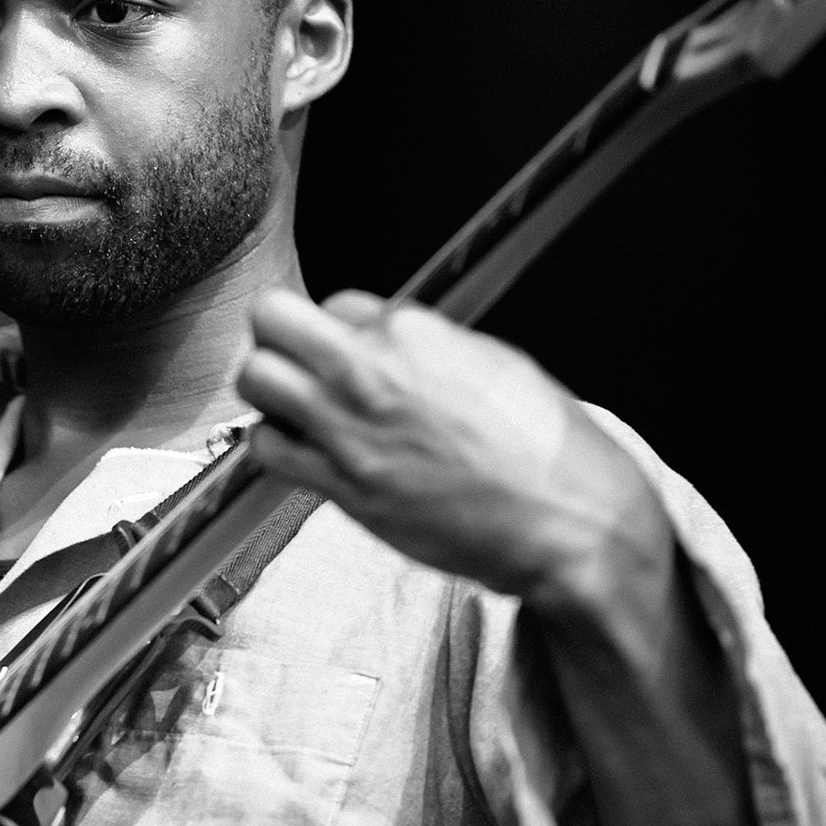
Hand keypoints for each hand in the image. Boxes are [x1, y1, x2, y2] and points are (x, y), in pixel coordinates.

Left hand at [236, 288, 666, 606]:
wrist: (569, 523)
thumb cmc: (548, 449)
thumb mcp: (495, 363)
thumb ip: (429, 345)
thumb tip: (395, 337)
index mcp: (415, 334)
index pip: (335, 302)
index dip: (341, 328)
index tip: (354, 351)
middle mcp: (372, 372)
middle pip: (272, 319)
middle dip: (278, 336)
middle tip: (296, 361)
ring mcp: (350, 429)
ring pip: (256, 379)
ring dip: (268, 390)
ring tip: (294, 407)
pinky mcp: (342, 485)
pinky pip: (267, 449)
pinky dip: (274, 447)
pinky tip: (302, 451)